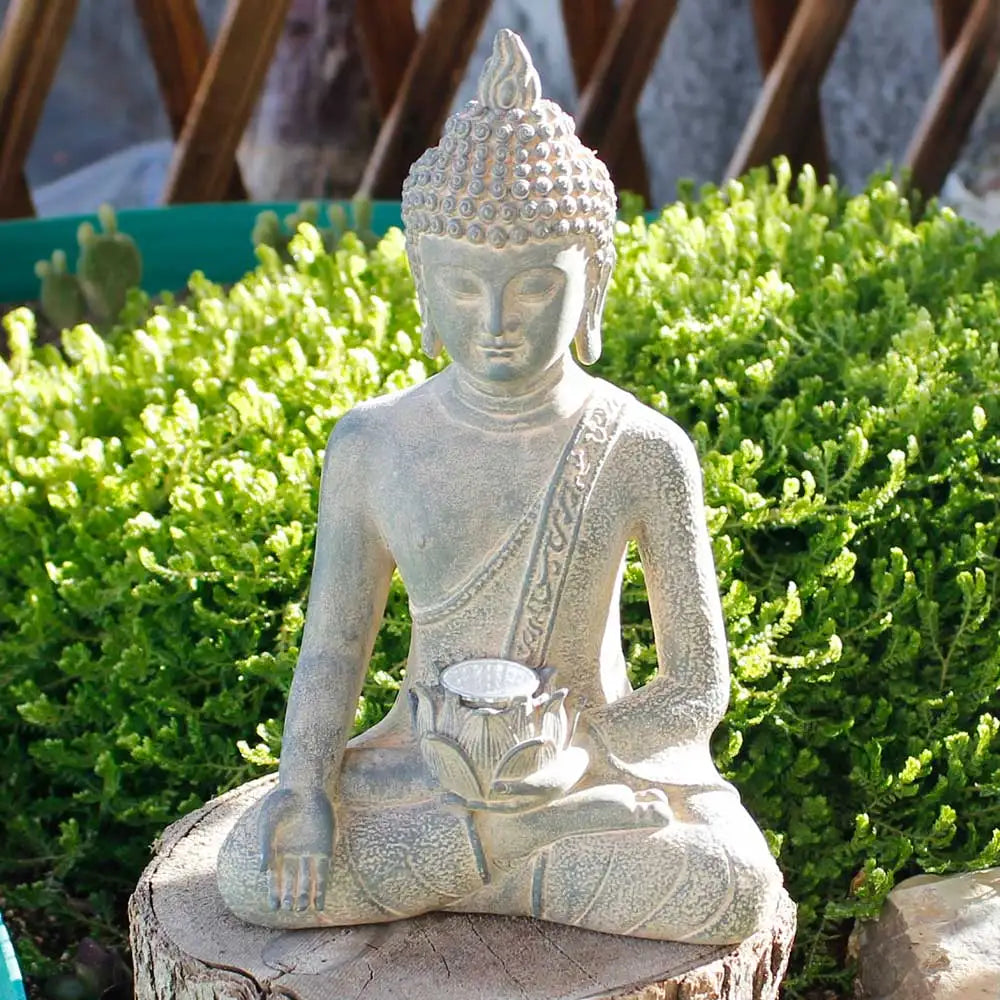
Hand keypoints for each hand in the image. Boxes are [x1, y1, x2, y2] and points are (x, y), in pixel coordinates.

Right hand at [258, 786, 333, 911]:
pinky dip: (321, 889)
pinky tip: (319, 904)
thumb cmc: (282, 802)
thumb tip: (263, 871)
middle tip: (288, 908)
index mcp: (277, 853)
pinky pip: (323, 873)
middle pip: (291, 883)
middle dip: (290, 897)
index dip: (274, 894)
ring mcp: (309, 853)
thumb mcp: (268, 823)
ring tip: (301, 909)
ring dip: (305, 896)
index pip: (274, 880)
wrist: (304, 785)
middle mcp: (293, 856)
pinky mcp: (324, 849)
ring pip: (307, 881)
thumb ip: (266, 846)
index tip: (273, 907)